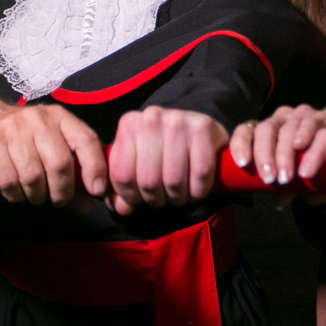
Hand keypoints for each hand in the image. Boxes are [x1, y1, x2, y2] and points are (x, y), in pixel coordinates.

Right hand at [0, 88, 105, 204]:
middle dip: (62, 192)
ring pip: (33, 177)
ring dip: (36, 196)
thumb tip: (87, 204)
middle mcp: (38, 119)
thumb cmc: (21, 137)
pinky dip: (14, 195)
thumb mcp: (50, 145)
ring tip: (33, 194)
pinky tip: (15, 191)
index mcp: (60, 117)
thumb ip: (72, 173)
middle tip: (57, 200)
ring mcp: (12, 129)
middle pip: (60, 164)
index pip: (86, 140)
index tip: (97, 191)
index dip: (95, 168)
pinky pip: (8, 181)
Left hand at [106, 106, 227, 214]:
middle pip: (148, 181)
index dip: (132, 197)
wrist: (199, 130)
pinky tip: (196, 189)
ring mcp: (178, 119)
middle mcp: (151, 117)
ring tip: (180, 195)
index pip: (122, 175)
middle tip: (164, 198)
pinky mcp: (203, 127)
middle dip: (157, 199)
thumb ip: (124, 186)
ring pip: (173, 180)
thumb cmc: (164, 149)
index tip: (141, 198)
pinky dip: (198, 190)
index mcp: (129, 124)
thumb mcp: (138, 162)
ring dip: (178, 197)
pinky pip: (200, 173)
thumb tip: (122, 208)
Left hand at [228, 104, 325, 185]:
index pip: (246, 130)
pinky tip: (300, 146)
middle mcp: (282, 117)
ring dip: (285, 153)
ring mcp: (301, 115)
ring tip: (287, 176)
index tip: (242, 164)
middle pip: (266, 130)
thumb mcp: (296, 171)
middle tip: (270, 179)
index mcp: (268, 128)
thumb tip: (279, 201)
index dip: (241, 144)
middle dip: (265, 154)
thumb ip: (288, 185)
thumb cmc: (311, 158)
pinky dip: (305, 136)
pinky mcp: (322, 116)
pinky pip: (311, 125)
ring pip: (287, 128)